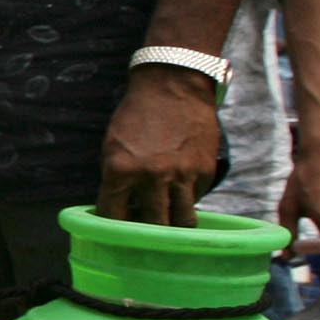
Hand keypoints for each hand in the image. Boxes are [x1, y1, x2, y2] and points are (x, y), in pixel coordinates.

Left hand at [96, 66, 223, 225]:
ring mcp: (183, 175)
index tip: (117, 232)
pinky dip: (188, 200)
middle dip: (148, 233)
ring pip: (182, 222)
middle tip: (146, 232)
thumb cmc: (136, 116)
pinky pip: (197, 199)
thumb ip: (117, 181)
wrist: (173, 86)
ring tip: (168, 219)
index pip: (113, 218)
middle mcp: (153, 176)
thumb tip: (123, 212)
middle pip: (153, 227)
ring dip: (174, 224)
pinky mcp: (206, 171)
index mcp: (121, 171)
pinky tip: (180, 191)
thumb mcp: (113, 147)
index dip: (114, 228)